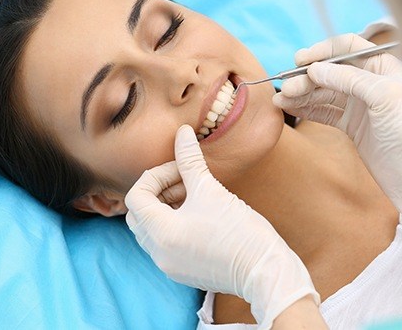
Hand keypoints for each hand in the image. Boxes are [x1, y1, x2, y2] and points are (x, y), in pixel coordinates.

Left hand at [125, 125, 319, 328]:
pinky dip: (173, 223)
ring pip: (151, 228)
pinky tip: (198, 214)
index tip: (180, 170)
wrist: (265, 270)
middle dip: (158, 191)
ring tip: (193, 195)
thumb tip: (182, 131)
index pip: (136, 197)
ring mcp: (169, 265)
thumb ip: (190, 159)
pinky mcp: (182, 270)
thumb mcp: (210, 190)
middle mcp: (159, 253)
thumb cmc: (240, 230)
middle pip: (139, 213)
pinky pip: (164, 242)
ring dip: (166, 206)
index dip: (156, 176)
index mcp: (161, 233)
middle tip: (184, 180)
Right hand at [273, 33, 401, 236]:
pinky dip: (306, 109)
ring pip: (323, 93)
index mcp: (384, 67)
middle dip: (306, 78)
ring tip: (281, 99)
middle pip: (330, 72)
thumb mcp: (383, 96)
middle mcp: (369, 82)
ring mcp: (358, 104)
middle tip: (287, 88)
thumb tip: (316, 69)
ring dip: (301, 94)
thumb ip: (349, 78)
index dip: (322, 51)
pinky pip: (323, 111)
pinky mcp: (350, 123)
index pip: (347, 48)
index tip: (300, 60)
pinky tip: (291, 108)